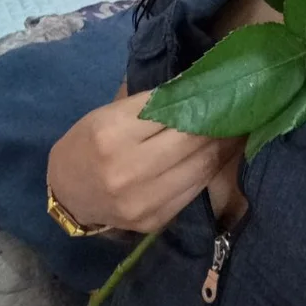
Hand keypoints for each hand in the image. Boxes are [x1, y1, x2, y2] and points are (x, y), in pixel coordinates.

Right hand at [47, 90, 243, 232]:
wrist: (67, 194)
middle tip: (238, 105)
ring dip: (225, 144)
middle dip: (219, 120)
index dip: (201, 97)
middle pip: (191, 139)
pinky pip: (196, 188)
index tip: (221, 86)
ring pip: (201, 165)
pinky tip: (222, 153)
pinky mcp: (155, 220)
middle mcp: (127, 169)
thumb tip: (201, 86)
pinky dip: (212, 167)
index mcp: (112, 133)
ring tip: (238, 126)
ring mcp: (142, 200)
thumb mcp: (111, 113)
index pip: (172, 109)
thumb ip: (154, 103)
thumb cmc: (91, 143)